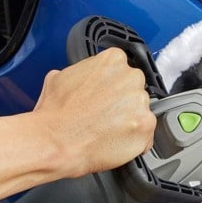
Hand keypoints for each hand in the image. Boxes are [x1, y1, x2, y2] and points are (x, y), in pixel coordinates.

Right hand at [33, 47, 154, 176]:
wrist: (56, 141)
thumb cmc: (55, 112)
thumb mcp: (58, 76)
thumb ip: (80, 72)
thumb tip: (83, 78)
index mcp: (112, 60)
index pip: (121, 67)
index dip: (111, 83)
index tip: (105, 93)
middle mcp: (131, 77)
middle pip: (134, 87)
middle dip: (123, 99)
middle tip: (105, 113)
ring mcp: (141, 103)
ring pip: (141, 110)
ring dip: (129, 119)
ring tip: (107, 130)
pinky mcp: (145, 126)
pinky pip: (146, 134)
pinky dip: (134, 140)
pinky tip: (115, 142)